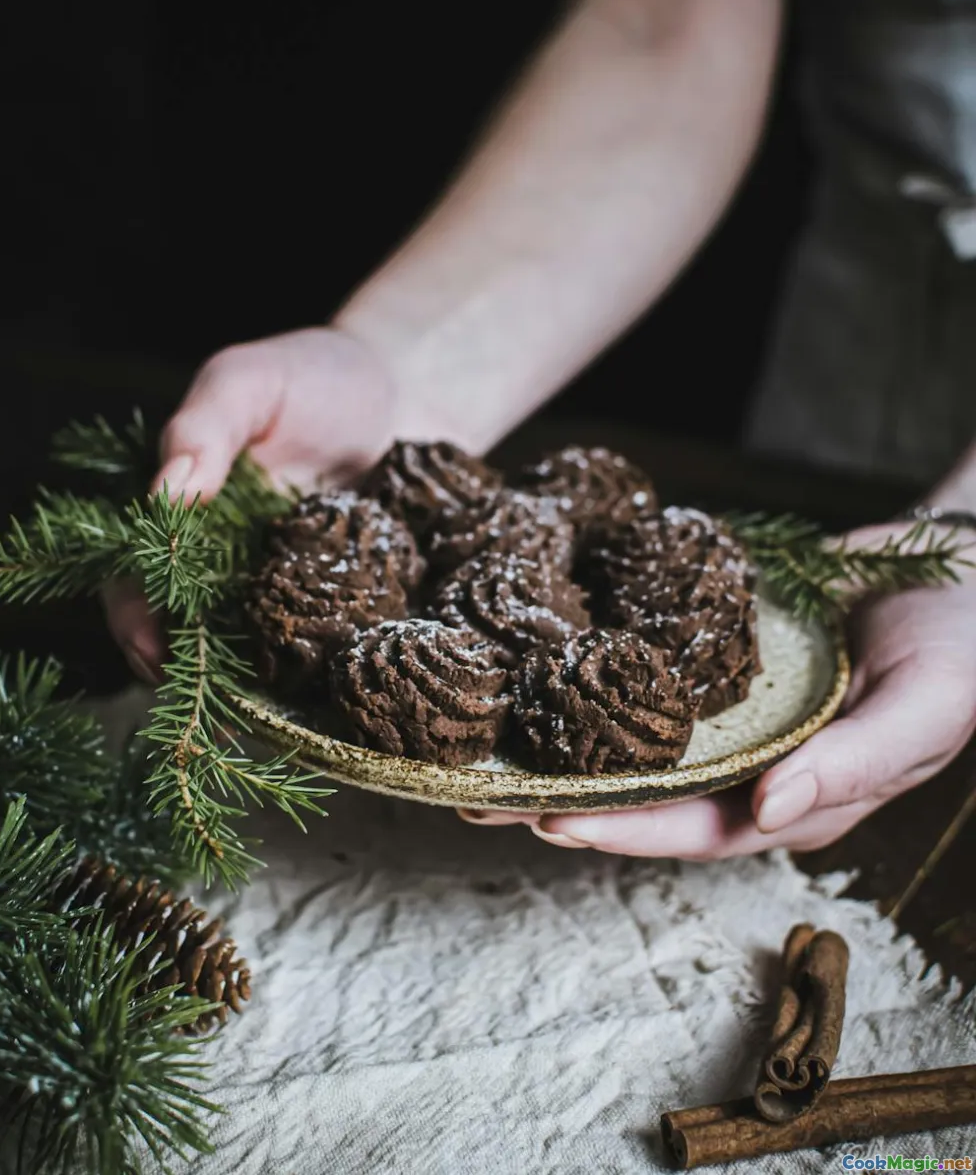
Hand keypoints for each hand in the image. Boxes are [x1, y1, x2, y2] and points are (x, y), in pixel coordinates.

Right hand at [104, 327, 396, 679]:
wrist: (409, 389)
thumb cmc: (317, 377)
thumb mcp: (249, 382)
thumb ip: (203, 429)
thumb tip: (165, 497)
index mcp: (189, 518)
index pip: (138, 578)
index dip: (134, 617)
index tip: (151, 648)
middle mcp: (229, 564)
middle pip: (187, 633)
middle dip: (187, 672)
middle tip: (201, 700)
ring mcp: (287, 589)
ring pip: (252, 654)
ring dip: (247, 689)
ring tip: (254, 718)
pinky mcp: (345, 602)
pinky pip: (323, 647)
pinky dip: (317, 676)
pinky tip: (325, 696)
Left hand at [461, 533, 975, 857]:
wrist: (963, 567)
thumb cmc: (958, 649)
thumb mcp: (924, 710)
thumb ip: (854, 764)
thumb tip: (769, 807)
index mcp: (792, 798)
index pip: (692, 829)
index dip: (620, 829)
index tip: (546, 818)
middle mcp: (746, 765)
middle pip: (638, 794)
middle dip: (556, 796)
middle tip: (469, 791)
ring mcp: (725, 714)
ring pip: (628, 738)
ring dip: (557, 741)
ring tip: (477, 740)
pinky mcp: (712, 661)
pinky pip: (644, 674)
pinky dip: (594, 678)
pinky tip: (540, 666)